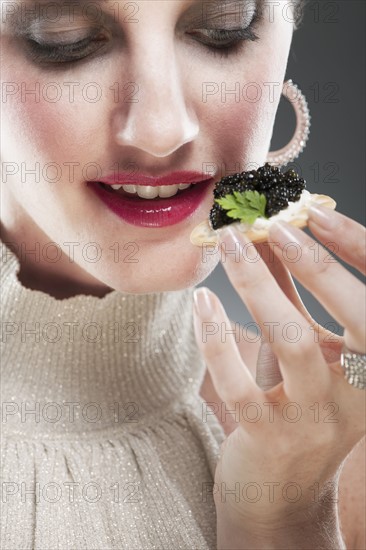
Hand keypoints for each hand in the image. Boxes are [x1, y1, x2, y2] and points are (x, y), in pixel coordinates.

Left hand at [192, 205, 364, 544]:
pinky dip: (216, 336)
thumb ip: (293, 291)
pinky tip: (202, 301)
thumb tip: (274, 232)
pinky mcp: (270, 436)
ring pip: (293, 343)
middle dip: (312, 261)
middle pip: (355, 318)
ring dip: (257, 286)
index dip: (354, 250)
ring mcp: (316, 417)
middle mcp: (360, 393)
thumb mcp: (302, 344)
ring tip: (229, 245)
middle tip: (266, 223)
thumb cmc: (294, 402)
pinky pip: (240, 383)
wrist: (281, 485)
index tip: (313, 213)